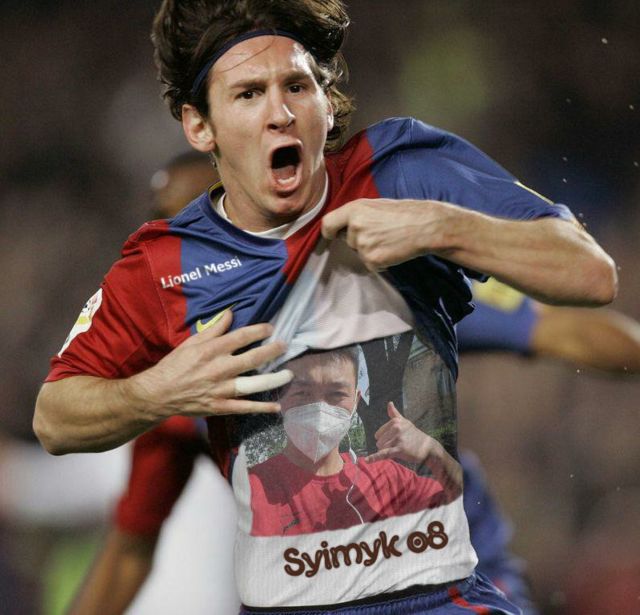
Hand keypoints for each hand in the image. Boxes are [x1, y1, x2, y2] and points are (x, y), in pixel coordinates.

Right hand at [127, 309, 291, 418]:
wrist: (158, 394)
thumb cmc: (174, 365)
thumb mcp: (191, 342)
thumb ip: (214, 329)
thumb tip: (231, 313)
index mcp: (212, 350)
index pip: (241, 337)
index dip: (259, 331)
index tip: (271, 328)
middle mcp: (219, 369)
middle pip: (253, 358)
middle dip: (273, 351)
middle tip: (285, 346)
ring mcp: (221, 390)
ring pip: (254, 384)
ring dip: (274, 379)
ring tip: (289, 374)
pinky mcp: (220, 407)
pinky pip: (245, 408)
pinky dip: (262, 408)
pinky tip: (276, 406)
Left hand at [321, 198, 450, 270]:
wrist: (425, 226)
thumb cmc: (403, 213)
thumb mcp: (375, 205)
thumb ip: (356, 215)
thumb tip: (342, 226)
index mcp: (354, 209)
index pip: (327, 224)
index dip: (329, 232)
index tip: (332, 235)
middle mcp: (355, 227)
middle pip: (347, 240)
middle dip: (359, 240)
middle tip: (380, 233)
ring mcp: (363, 245)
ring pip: (359, 253)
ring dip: (371, 251)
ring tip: (389, 240)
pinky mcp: (372, 260)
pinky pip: (371, 265)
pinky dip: (381, 262)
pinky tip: (392, 250)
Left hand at [365, 402, 432, 464]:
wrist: (428, 447)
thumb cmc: (414, 435)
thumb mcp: (405, 422)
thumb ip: (394, 414)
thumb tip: (389, 403)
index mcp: (395, 421)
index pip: (378, 434)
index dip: (385, 439)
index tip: (396, 439)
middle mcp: (396, 428)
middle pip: (379, 442)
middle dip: (387, 446)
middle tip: (400, 445)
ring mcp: (398, 438)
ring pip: (382, 448)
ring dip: (389, 452)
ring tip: (400, 449)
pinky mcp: (400, 449)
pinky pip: (384, 453)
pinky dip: (375, 457)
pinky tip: (367, 460)